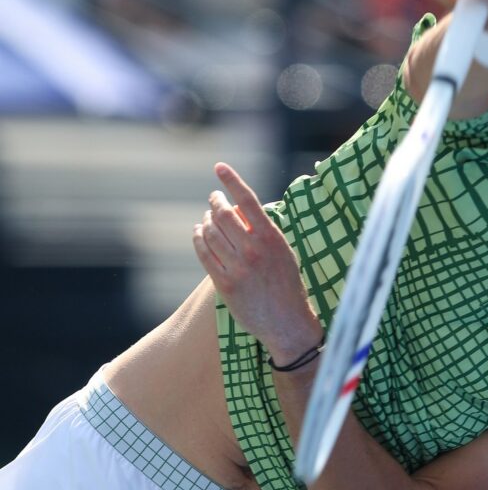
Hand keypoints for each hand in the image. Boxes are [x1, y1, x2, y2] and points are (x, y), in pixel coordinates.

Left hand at [192, 162, 321, 361]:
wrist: (288, 323)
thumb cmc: (287, 284)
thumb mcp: (283, 253)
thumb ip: (263, 231)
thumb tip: (239, 209)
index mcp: (273, 239)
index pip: (248, 201)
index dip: (232, 181)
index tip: (219, 167)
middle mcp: (254, 251)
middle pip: (224, 215)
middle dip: (215, 201)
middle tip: (213, 197)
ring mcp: (238, 268)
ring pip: (210, 233)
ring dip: (205, 220)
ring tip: (206, 217)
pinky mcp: (225, 284)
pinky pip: (204, 253)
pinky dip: (198, 239)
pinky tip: (198, 233)